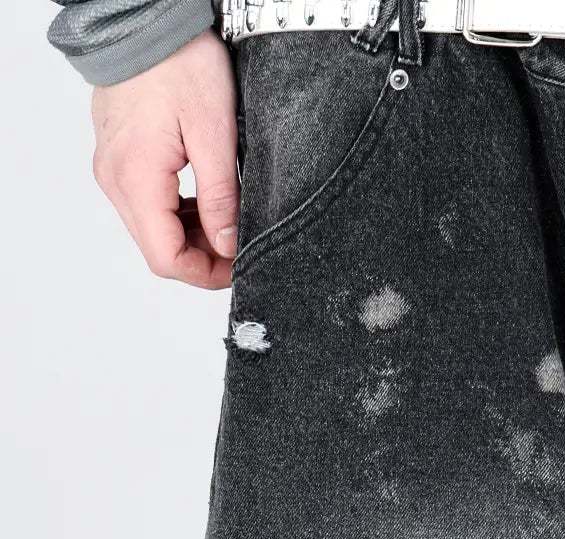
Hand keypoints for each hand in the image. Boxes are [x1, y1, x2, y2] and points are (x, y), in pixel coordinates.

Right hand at [91, 31, 237, 289]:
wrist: (145, 19)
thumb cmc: (178, 61)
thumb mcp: (214, 132)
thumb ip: (220, 198)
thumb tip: (227, 246)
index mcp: (137, 179)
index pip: (166, 258)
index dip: (205, 274)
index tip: (239, 267)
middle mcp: (116, 180)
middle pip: (158, 249)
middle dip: (202, 258)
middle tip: (239, 246)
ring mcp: (112, 169)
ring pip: (152, 229)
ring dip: (191, 236)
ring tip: (226, 221)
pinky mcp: (118, 158)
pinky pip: (147, 203)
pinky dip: (177, 213)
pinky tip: (205, 202)